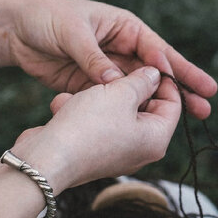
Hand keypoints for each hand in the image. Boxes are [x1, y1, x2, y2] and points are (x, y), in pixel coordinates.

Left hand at [0, 0, 216, 118]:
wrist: (13, 26)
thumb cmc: (46, 16)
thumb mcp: (73, 33)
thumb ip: (95, 59)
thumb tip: (116, 85)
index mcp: (125, 27)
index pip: (157, 50)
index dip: (179, 68)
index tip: (196, 85)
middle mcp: (122, 48)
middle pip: (157, 73)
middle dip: (181, 89)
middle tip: (207, 106)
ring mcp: (108, 69)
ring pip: (140, 90)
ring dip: (160, 105)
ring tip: (187, 119)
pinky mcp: (91, 85)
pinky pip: (114, 101)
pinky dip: (127, 111)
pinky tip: (143, 122)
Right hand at [11, 66, 181, 189]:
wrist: (44, 158)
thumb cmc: (87, 126)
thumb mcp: (120, 93)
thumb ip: (142, 81)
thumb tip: (154, 74)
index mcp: (156, 140)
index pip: (174, 104)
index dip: (164, 78)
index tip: (151, 58)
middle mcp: (139, 150)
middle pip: (142, 106)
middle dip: (121, 87)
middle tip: (107, 74)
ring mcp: (114, 152)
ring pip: (111, 110)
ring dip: (93, 96)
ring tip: (78, 96)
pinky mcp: (89, 151)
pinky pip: (90, 122)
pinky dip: (77, 111)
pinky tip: (62, 108)